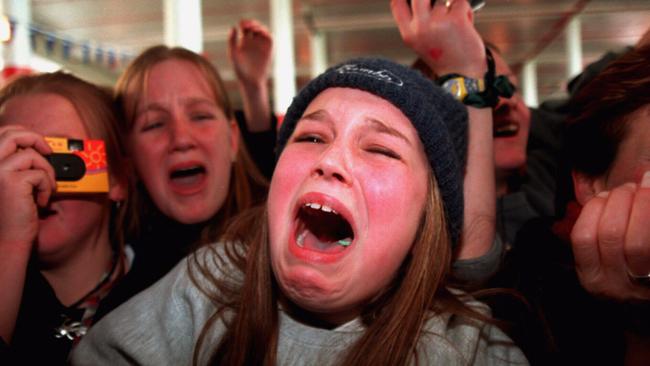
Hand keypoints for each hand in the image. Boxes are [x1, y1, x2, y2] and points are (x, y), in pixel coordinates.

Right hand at [0, 125, 55, 248]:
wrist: (7, 238)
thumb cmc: (12, 212)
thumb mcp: (14, 181)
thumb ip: (19, 163)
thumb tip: (40, 146)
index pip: (3, 133)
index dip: (25, 133)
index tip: (41, 145)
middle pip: (13, 134)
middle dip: (37, 140)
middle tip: (49, 153)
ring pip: (31, 154)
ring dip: (46, 171)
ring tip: (45, 188)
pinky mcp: (10, 182)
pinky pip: (40, 174)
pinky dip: (47, 187)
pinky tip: (40, 202)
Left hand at [228, 19, 272, 87]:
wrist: (251, 80)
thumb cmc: (240, 69)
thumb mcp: (233, 53)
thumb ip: (232, 40)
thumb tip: (233, 27)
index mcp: (244, 41)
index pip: (245, 27)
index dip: (244, 23)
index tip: (242, 24)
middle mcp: (253, 42)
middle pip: (254, 27)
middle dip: (251, 23)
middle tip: (248, 25)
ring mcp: (261, 45)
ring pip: (262, 30)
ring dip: (259, 27)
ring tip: (254, 28)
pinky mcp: (269, 49)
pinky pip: (270, 38)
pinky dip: (267, 33)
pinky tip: (261, 33)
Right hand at [390, 0, 485, 77]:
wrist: (462, 74)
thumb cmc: (444, 58)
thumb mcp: (421, 42)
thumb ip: (417, 22)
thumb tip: (422, 0)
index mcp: (409, 34)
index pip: (398, 4)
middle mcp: (420, 27)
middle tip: (436, 4)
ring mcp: (438, 22)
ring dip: (451, 5)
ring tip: (454, 20)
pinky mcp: (457, 20)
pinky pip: (460, 2)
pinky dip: (465, 10)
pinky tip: (464, 24)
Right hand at [571, 179, 649, 301]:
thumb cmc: (626, 271)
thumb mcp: (599, 257)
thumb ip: (583, 234)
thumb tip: (565, 215)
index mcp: (593, 277)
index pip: (583, 237)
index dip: (594, 208)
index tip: (606, 193)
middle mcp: (615, 286)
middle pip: (610, 234)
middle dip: (620, 200)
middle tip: (629, 187)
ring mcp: (641, 286)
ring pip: (637, 242)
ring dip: (642, 205)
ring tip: (646, 188)